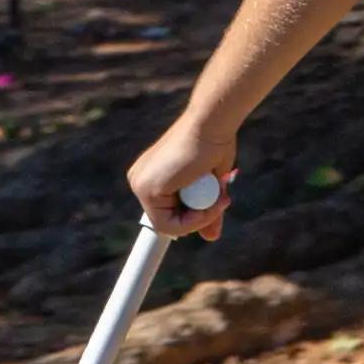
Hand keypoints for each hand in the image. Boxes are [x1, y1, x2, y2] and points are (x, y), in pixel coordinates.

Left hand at [127, 119, 235, 240]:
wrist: (211, 125)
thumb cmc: (214, 146)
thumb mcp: (211, 185)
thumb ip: (207, 211)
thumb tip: (211, 238)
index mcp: (151, 177)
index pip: (167, 212)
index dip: (192, 217)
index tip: (214, 207)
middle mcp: (140, 180)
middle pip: (168, 221)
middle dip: (200, 218)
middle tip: (222, 200)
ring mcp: (141, 185)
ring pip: (169, 227)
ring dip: (201, 218)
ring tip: (218, 197)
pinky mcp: (148, 190)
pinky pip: (170, 225)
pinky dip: (195, 219)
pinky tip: (209, 198)